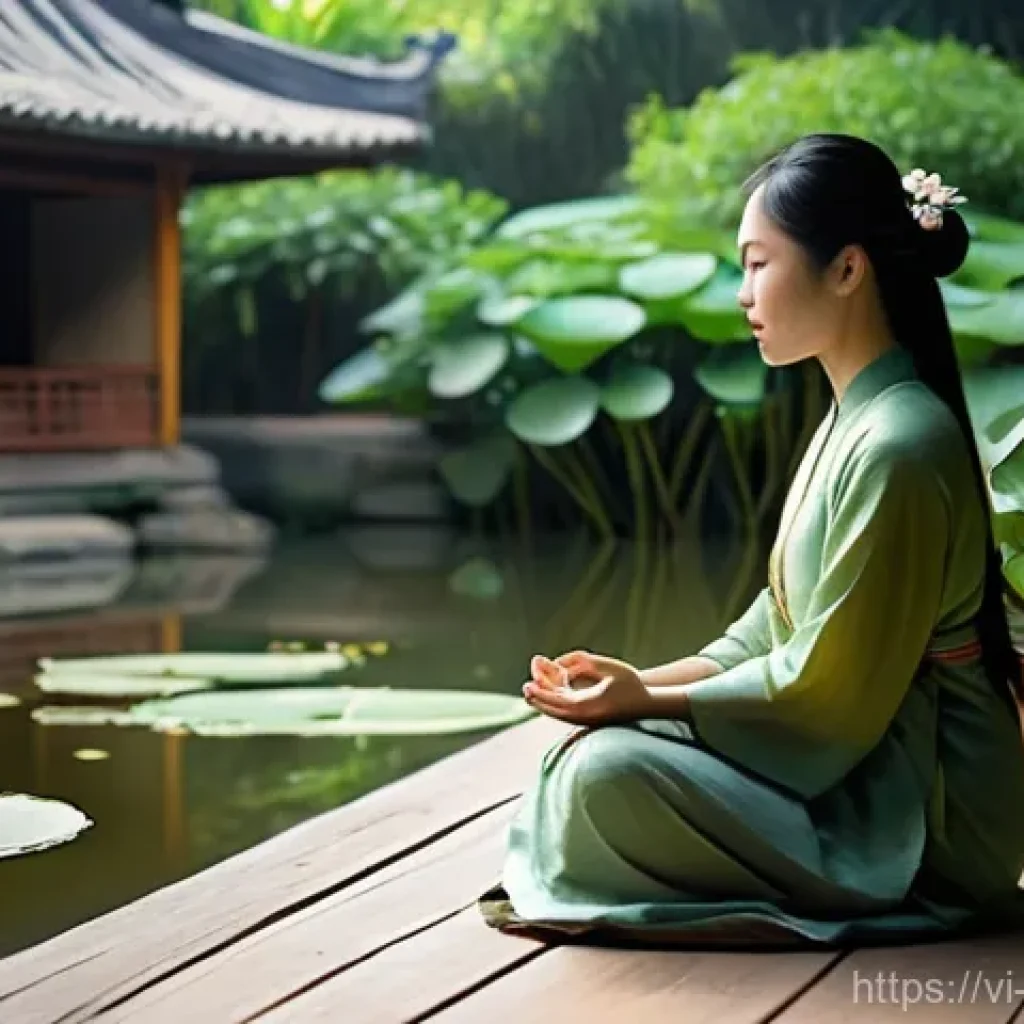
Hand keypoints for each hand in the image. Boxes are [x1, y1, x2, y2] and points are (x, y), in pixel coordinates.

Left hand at [522, 650, 651, 726]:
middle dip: (538, 697)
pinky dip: (556, 701)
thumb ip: (582, 661)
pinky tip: (554, 690)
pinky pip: (566, 712)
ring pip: (558, 712)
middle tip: (525, 687)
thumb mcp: (608, 666)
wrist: (647, 705)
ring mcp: (586, 721)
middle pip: (553, 710)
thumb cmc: (630, 684)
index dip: (540, 693)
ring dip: (546, 699)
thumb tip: (559, 663)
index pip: (556, 701)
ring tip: (534, 687)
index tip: (527, 686)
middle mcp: (584, 717)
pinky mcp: (589, 720)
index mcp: (587, 706)